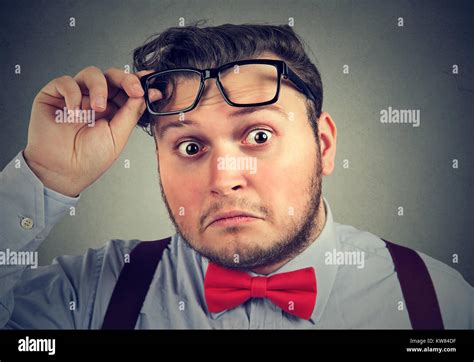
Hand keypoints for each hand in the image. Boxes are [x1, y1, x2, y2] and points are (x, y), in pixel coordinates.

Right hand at [23, 66, 160, 196]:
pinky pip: (65, 82)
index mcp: (113, 111)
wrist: (63, 171)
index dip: (137, 83)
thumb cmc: (89, 159)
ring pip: (91, 74)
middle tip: (133, 89)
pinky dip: (72, 93)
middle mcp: (95, 101)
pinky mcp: (54, 96)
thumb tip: (145, 94)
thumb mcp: (118, 136)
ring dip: (99, 87)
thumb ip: (131, 113)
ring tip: (97, 108)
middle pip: (112, 76)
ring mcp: (76, 97)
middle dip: (125, 79)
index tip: (149, 84)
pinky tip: (73, 112)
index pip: (126, 89)